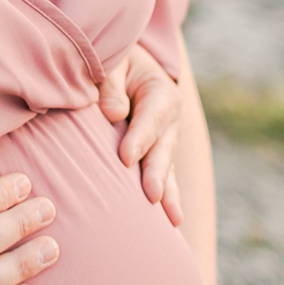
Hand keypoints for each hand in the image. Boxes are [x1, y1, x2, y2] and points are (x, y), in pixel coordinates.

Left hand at [101, 46, 184, 226]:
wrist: (126, 66)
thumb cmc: (113, 63)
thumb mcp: (112, 63)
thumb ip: (111, 86)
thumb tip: (114, 115)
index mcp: (160, 92)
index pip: (150, 117)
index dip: (140, 138)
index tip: (126, 158)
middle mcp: (169, 120)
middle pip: (163, 149)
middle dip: (157, 173)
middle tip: (150, 195)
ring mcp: (166, 141)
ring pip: (167, 169)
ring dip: (168, 194)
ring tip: (172, 219)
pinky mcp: (159, 157)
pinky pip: (164, 179)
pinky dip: (168, 199)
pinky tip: (171, 221)